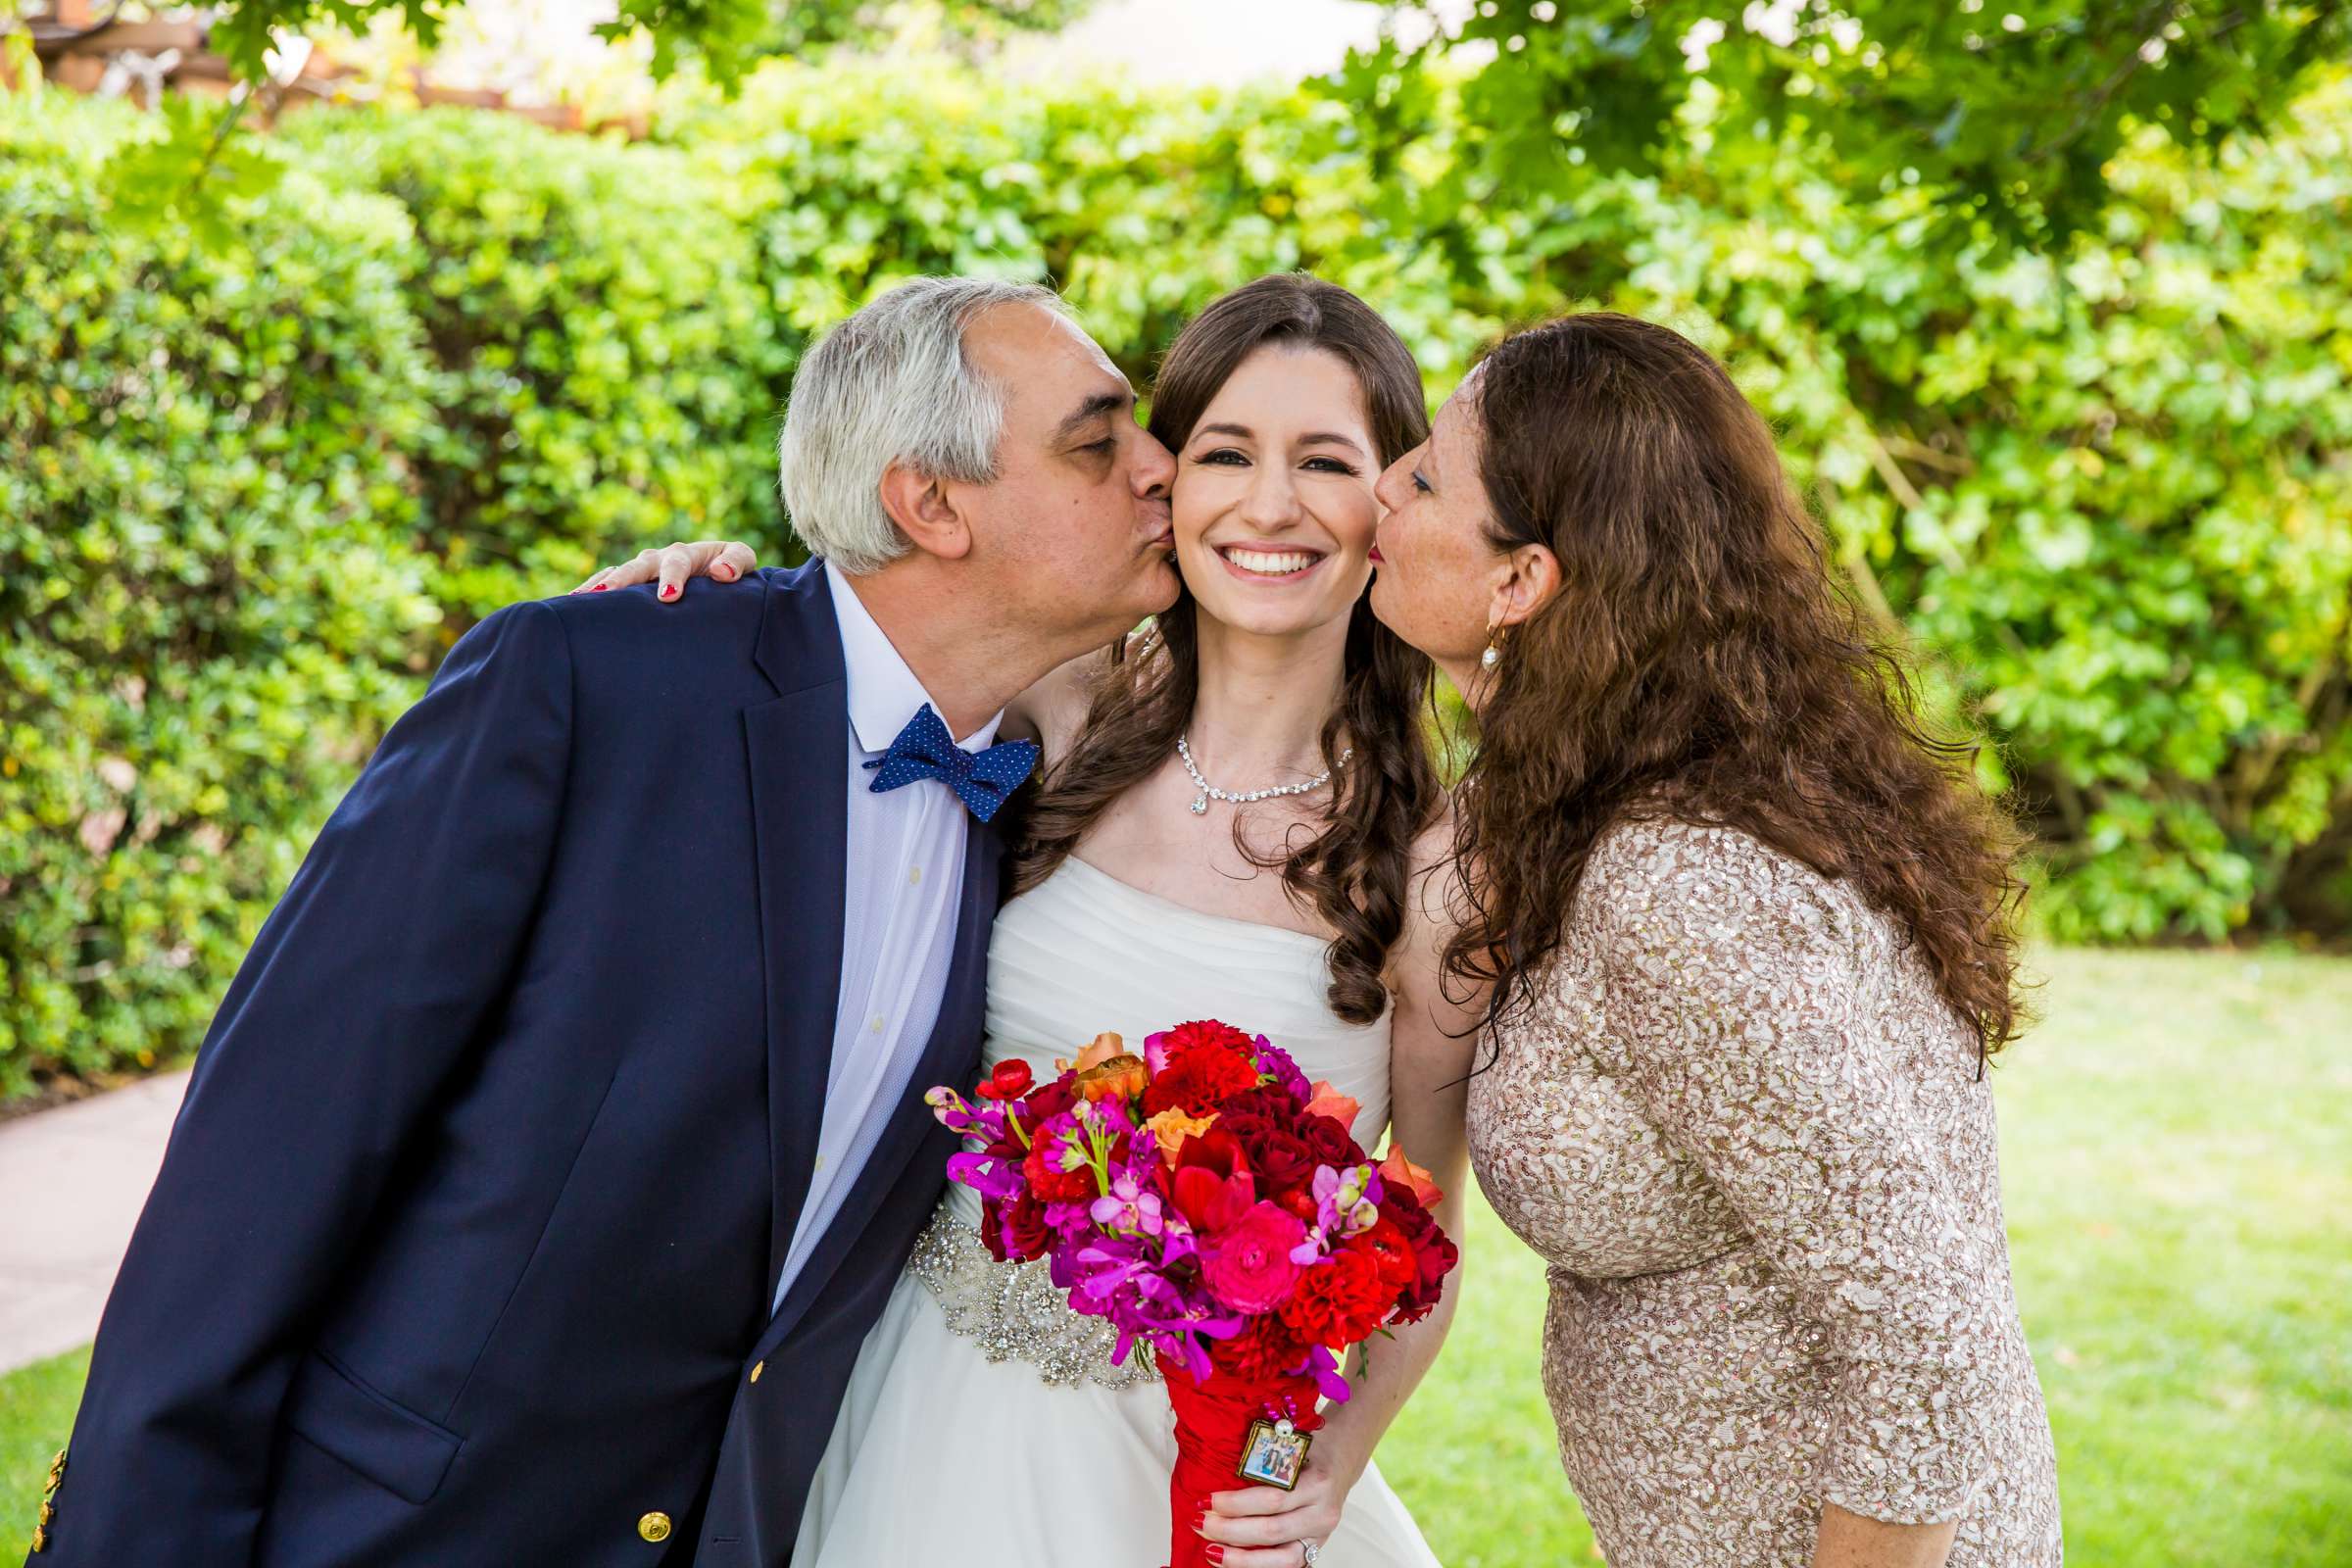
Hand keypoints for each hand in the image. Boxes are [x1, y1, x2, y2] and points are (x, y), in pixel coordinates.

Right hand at [573, 540, 759, 600]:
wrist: (719, 576)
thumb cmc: (732, 569)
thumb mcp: (743, 560)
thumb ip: (737, 561)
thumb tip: (720, 572)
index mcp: (688, 553)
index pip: (678, 562)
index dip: (672, 577)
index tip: (669, 596)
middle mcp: (659, 559)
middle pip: (638, 567)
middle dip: (622, 580)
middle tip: (606, 595)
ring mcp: (641, 571)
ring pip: (616, 575)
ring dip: (599, 586)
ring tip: (578, 600)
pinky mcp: (630, 586)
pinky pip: (607, 586)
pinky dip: (591, 594)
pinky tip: (571, 606)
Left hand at [1199, 1460, 1347, 1567]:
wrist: (1343, 1458)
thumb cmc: (1313, 1447)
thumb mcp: (1291, 1444)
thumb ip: (1263, 1460)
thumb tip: (1214, 1472)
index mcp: (1318, 1482)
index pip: (1272, 1499)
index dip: (1235, 1504)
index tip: (1207, 1500)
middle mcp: (1322, 1513)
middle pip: (1272, 1531)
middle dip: (1230, 1531)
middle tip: (1201, 1523)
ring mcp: (1321, 1535)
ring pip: (1281, 1559)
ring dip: (1241, 1559)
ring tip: (1211, 1551)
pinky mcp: (1315, 1548)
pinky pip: (1287, 1565)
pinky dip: (1257, 1565)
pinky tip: (1232, 1560)